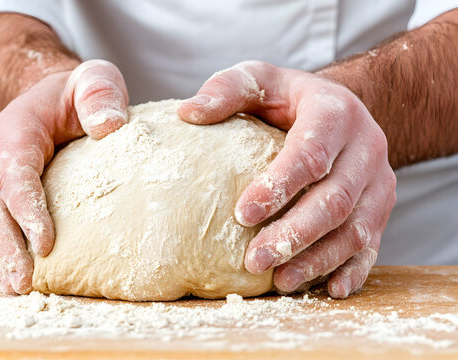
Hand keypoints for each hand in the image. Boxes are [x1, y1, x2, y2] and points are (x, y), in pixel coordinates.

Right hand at [0, 60, 128, 293]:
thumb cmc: (77, 91)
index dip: (27, 210)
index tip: (45, 243)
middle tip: (21, 284)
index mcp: (17, 132)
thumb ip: (100, 94)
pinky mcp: (6, 191)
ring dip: (1, 257)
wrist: (53, 95)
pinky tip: (14, 276)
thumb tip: (110, 128)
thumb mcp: (94, 80)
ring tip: (15, 289)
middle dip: (7, 247)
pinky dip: (4, 250)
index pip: (15, 175)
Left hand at [178, 61, 395, 297]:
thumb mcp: (260, 79)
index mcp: (335, 113)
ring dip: (318, 258)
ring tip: (280, 280)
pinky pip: (373, 242)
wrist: (339, 110)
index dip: (278, 185)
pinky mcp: (381, 207)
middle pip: (336, 198)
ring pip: (356, 227)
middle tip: (255, 259)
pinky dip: (353, 269)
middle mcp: (366, 147)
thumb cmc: (290, 98)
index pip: (310, 154)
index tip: (242, 214)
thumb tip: (188, 113)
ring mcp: (378, 181)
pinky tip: (329, 289)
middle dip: (295, 233)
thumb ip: (228, 90)